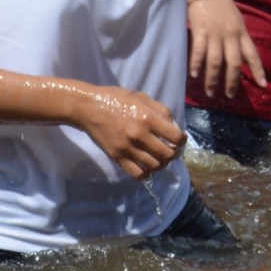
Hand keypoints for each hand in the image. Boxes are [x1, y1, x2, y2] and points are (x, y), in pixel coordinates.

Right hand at [65, 84, 183, 178]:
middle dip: (174, 153)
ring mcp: (127, 148)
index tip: (179, 139)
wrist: (88, 107)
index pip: (175, 137)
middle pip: (168, 155)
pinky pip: (137, 173)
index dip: (182, 140)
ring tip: (160, 157)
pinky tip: (147, 166)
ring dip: (162, 163)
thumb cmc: (116, 98)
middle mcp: (139, 135)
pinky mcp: (117, 157)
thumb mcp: (141, 97)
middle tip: (172, 149)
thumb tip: (174, 127)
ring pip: (154, 166)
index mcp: (147, 118)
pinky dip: (146, 173)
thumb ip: (161, 110)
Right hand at [185, 0, 266, 102]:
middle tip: (230, 95)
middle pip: (234, 64)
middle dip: (233, 82)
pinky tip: (195, 74)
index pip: (253, 55)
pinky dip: (197, 64)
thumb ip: (239, 37)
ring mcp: (215, 34)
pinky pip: (199, 52)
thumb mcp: (236, 19)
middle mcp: (231, 35)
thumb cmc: (221, 3)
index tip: (262, 85)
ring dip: (213, 79)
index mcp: (242, 32)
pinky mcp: (200, 31)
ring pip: (216, 62)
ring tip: (211, 92)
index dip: (258, 71)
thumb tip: (242, 56)